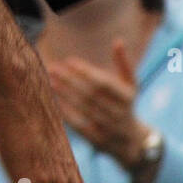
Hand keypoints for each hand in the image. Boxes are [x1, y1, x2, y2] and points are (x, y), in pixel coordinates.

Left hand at [47, 41, 150, 169]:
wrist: (132, 142)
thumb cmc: (126, 104)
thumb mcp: (131, 85)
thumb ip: (123, 64)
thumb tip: (118, 40)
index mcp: (128, 98)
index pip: (104, 83)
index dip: (87, 72)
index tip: (69, 61)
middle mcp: (120, 114)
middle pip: (91, 95)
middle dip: (70, 81)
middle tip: (53, 68)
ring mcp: (109, 129)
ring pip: (83, 109)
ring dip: (65, 94)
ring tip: (50, 80)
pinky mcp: (98, 140)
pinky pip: (79, 125)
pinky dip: (66, 112)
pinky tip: (53, 100)